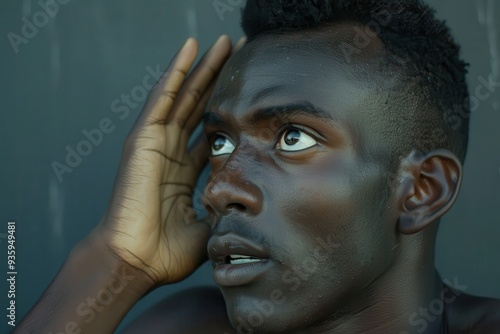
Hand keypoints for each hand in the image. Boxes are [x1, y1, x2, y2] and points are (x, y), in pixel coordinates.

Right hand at [90, 35, 239, 283]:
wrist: (135, 262)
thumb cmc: (167, 251)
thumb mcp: (210, 225)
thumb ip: (228, 210)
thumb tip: (253, 204)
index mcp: (185, 171)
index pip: (212, 131)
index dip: (231, 112)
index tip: (253, 94)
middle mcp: (171, 152)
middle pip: (200, 106)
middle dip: (219, 80)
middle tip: (239, 54)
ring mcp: (156, 143)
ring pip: (184, 95)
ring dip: (202, 67)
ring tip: (220, 41)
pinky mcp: (142, 139)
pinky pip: (162, 99)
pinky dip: (176, 73)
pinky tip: (190, 49)